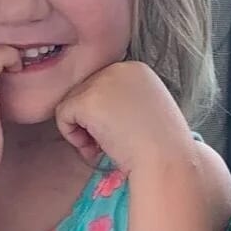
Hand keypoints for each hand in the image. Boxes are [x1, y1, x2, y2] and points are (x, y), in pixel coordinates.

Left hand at [54, 60, 193, 172]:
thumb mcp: (148, 112)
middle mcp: (119, 67)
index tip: (124, 134)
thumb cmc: (162, 149)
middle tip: (113, 143)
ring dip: (84, 130)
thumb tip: (100, 113)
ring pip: (72, 103)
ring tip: (105, 147)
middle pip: (85, 92)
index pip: (103, 87)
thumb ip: (124, 102)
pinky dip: (74, 137)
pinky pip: (63, 115)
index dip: (108, 115)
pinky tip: (97, 148)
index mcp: (137, 69)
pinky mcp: (87, 99)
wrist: (168, 162)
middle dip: (93, 122)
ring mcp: (102, 81)